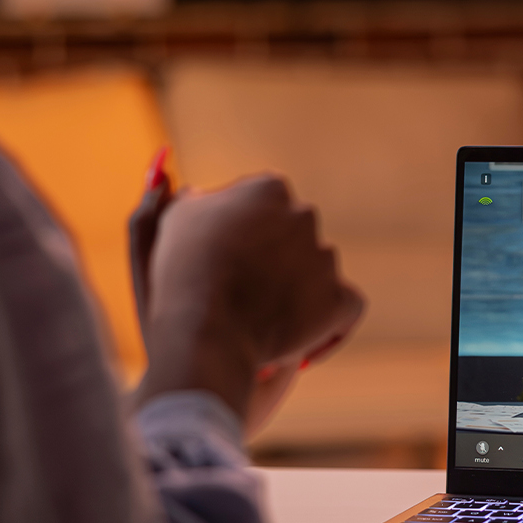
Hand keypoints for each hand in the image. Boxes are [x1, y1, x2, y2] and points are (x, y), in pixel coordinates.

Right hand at [134, 174, 363, 423]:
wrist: (205, 330)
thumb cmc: (182, 272)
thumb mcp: (175, 219)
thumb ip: (195, 200)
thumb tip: (200, 196)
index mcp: (269, 188)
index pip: (262, 203)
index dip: (241, 230)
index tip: (224, 254)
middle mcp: (305, 215)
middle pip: (292, 233)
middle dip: (273, 255)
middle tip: (244, 286)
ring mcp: (325, 257)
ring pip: (316, 268)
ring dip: (297, 286)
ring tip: (263, 315)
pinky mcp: (339, 299)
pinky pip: (346, 305)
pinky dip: (331, 319)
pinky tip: (308, 334)